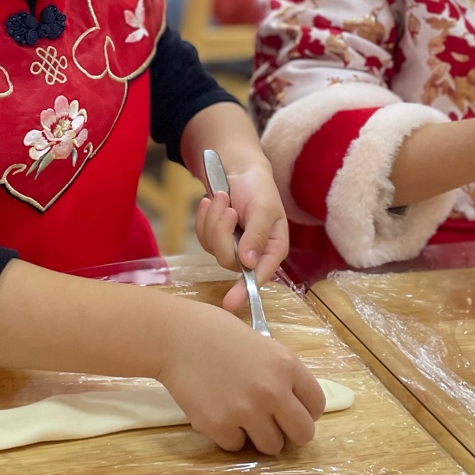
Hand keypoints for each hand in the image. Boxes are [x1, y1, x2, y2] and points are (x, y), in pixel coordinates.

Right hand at [158, 300, 325, 453]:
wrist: (174, 335)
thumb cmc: (216, 332)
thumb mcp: (262, 344)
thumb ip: (280, 373)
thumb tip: (292, 405)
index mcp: (287, 366)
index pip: (317, 406)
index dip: (304, 411)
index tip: (290, 411)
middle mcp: (272, 391)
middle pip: (302, 435)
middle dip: (289, 433)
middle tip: (271, 424)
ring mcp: (246, 411)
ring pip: (271, 447)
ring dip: (258, 436)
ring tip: (240, 416)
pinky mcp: (218, 425)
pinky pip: (236, 446)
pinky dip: (227, 434)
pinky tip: (216, 411)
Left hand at [194, 160, 287, 311]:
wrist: (241, 171)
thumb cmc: (259, 188)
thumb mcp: (263, 208)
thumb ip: (256, 235)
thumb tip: (249, 264)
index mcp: (273, 249)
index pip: (259, 276)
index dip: (245, 290)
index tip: (230, 303)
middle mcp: (253, 254)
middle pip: (227, 259)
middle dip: (222, 231)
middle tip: (228, 208)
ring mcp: (233, 248)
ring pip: (212, 247)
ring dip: (214, 218)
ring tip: (223, 197)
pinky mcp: (217, 239)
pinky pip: (202, 236)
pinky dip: (204, 217)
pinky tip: (212, 202)